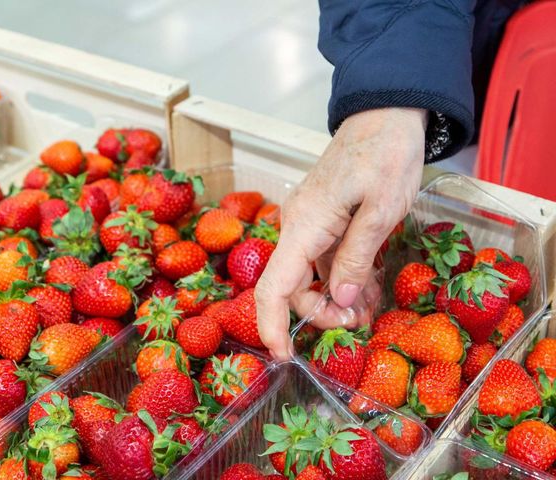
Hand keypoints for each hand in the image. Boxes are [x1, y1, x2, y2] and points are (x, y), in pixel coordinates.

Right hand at [255, 107, 427, 360]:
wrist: (385, 115)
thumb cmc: (386, 155)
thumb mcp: (380, 211)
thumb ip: (356, 259)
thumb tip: (337, 301)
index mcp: (305, 226)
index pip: (274, 286)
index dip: (272, 326)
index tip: (283, 356)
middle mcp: (298, 226)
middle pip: (292, 287)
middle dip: (322, 312)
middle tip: (359, 322)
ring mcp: (309, 222)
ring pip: (310, 275)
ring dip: (336, 297)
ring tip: (369, 307)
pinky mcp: (322, 219)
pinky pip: (324, 258)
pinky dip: (342, 277)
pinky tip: (366, 285)